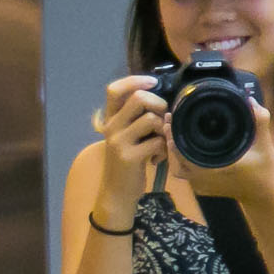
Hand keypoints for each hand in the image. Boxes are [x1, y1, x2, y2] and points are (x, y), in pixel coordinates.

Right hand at [93, 74, 167, 221]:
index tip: (153, 83)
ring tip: (161, 143)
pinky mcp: (129, 157)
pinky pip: (157, 142)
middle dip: (159, 105)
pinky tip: (157, 158)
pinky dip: (163, 149)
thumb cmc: (126, 163)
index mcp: (109, 119)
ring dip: (163, 130)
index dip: (135, 80)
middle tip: (163, 119)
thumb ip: (136, 119)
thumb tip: (161, 100)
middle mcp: (111, 127)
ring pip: (151, 120)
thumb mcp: (126, 137)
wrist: (117, 193)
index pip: (115, 89)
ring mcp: (118, 142)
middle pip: (138, 98)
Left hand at [166, 96, 273, 204]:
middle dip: (170, 138)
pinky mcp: (201, 188)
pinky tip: (183, 146)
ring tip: (173, 132)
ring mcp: (200, 185)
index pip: (182, 152)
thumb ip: (259, 121)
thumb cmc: (264, 169)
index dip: (174, 135)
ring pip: (177, 167)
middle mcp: (202, 178)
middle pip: (175, 158)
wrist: (263, 194)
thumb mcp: (264, 144)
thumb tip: (249, 100)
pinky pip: (184, 173)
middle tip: (170, 120)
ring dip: (174, 151)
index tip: (172, 118)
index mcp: (213, 168)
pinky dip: (180, 160)